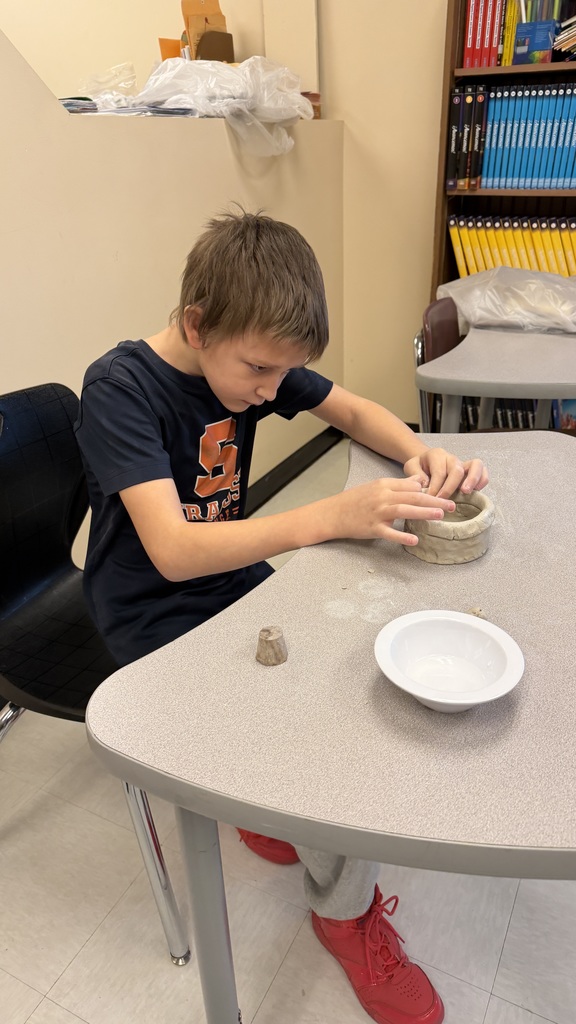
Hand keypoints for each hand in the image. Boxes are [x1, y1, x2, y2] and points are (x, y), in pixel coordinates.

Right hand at [322, 476, 455, 546]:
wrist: (333, 513)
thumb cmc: (355, 500)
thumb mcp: (376, 487)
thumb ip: (398, 485)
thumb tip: (420, 482)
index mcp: (384, 485)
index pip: (411, 486)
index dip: (430, 490)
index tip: (446, 494)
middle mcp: (382, 497)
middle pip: (412, 497)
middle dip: (434, 501)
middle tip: (452, 505)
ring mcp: (377, 513)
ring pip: (404, 511)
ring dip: (423, 513)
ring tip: (440, 516)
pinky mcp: (372, 528)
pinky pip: (389, 532)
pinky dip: (402, 536)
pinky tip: (415, 540)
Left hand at [403, 448, 488, 498]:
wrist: (425, 461)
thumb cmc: (419, 466)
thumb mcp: (411, 467)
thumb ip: (416, 474)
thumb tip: (427, 485)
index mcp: (436, 455)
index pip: (439, 471)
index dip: (435, 486)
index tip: (431, 499)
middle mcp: (452, 458)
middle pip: (456, 469)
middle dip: (450, 487)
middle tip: (444, 500)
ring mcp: (463, 463)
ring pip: (475, 465)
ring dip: (472, 480)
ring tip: (466, 492)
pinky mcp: (471, 470)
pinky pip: (483, 471)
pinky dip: (482, 480)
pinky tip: (476, 491)